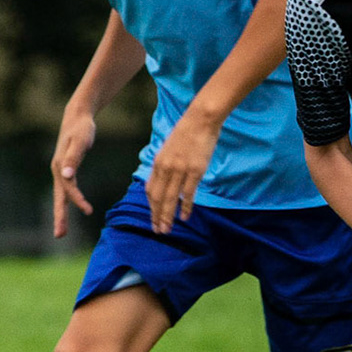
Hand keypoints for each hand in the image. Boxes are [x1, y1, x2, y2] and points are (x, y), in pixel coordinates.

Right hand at [51, 108, 97, 237]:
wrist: (77, 117)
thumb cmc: (81, 128)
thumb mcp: (80, 141)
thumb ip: (73, 158)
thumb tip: (65, 175)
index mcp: (60, 166)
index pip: (69, 189)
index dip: (78, 200)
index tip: (89, 211)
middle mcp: (58, 171)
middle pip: (58, 198)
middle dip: (59, 217)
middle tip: (59, 235)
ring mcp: (61, 171)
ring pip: (62, 196)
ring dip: (62, 213)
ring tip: (62, 231)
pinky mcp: (67, 169)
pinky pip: (67, 190)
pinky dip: (70, 200)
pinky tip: (74, 206)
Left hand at [145, 109, 220, 233]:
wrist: (200, 120)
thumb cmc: (187, 133)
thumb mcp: (170, 148)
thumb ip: (166, 164)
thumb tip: (166, 178)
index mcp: (158, 163)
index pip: (151, 190)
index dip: (151, 206)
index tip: (154, 218)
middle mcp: (165, 168)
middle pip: (158, 198)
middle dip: (156, 216)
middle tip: (158, 231)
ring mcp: (180, 169)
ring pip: (170, 198)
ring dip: (167, 216)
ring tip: (167, 229)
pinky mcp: (195, 170)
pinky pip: (188, 193)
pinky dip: (185, 206)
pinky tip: (185, 217)